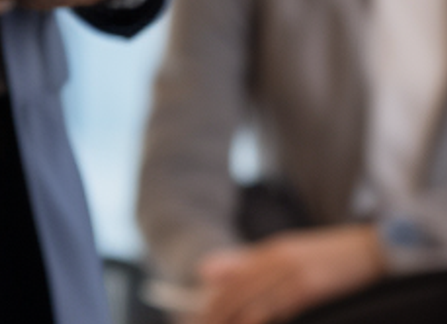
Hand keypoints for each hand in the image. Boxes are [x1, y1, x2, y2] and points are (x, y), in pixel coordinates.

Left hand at [194, 225, 384, 323]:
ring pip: (251, 299)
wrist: (371, 248)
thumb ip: (247, 262)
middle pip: (235, 291)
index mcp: (268, 252)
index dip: (210, 303)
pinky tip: (247, 323)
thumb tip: (205, 272)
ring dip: (231, 318)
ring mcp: (291, 272)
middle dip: (214, 314)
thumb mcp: (286, 254)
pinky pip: (277, 304)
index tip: (193, 319)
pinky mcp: (309, 285)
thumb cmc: (331, 256)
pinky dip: (258, 317)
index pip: (229, 281)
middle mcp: (274, 259)